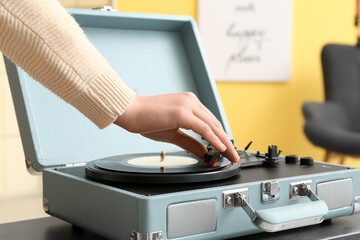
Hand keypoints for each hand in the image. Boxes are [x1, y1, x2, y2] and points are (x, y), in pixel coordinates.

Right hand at [114, 93, 238, 161]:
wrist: (131, 112)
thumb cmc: (147, 120)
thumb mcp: (173, 134)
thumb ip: (190, 142)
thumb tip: (204, 152)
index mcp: (189, 102)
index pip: (210, 121)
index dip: (220, 136)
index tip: (226, 149)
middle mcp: (191, 101)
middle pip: (215, 124)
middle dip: (226, 141)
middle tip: (234, 155)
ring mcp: (188, 105)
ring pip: (213, 126)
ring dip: (224, 143)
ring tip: (232, 155)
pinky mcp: (183, 113)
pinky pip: (204, 129)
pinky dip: (214, 140)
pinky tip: (222, 149)